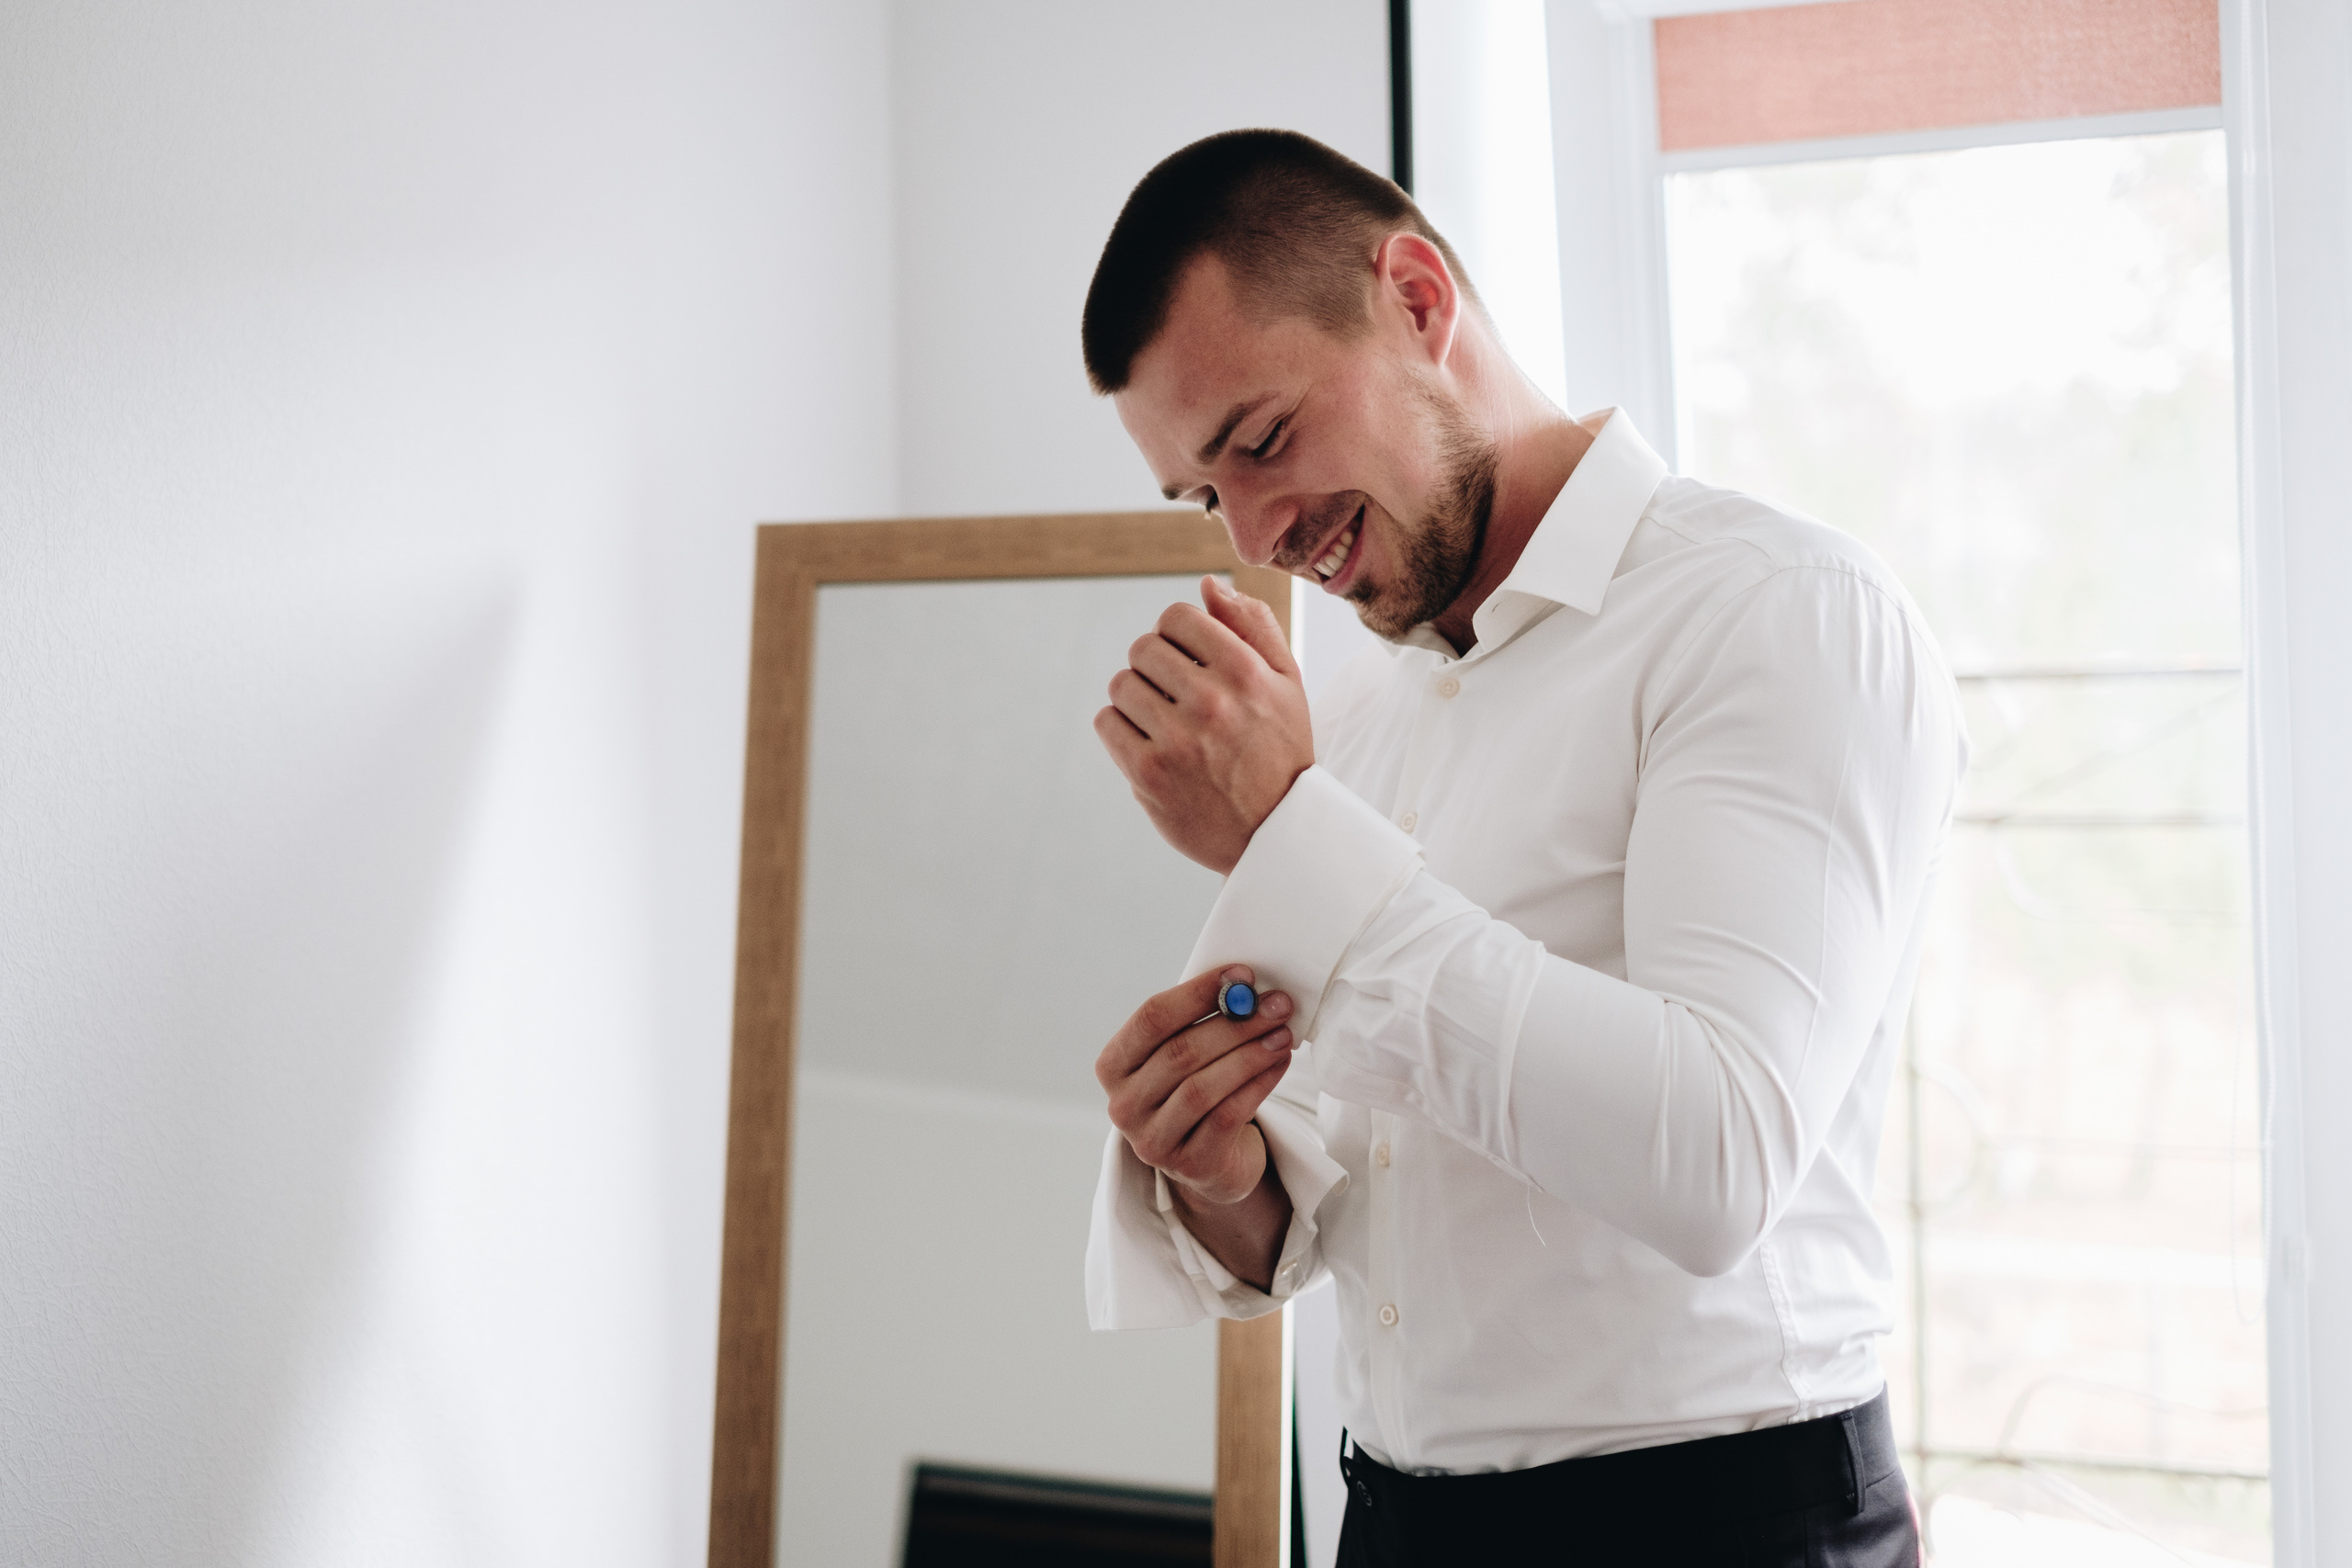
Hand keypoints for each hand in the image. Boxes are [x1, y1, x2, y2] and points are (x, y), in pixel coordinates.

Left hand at [1095, 576, 1313, 873]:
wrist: (1277, 834)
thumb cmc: (1281, 750)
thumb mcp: (1287, 684)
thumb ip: (1253, 627)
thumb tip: (1206, 585)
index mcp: (1246, 672)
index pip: (1176, 616)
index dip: (1176, 634)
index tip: (1188, 660)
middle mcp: (1211, 702)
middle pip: (1143, 648)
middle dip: (1154, 666)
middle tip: (1175, 696)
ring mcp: (1177, 740)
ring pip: (1121, 684)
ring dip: (1135, 698)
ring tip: (1163, 721)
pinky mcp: (1148, 774)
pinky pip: (1107, 723)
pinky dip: (1120, 729)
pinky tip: (1149, 744)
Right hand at [1097, 965, 1295, 1204]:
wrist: (1209, 1161)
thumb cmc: (1195, 1090)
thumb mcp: (1184, 1056)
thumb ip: (1200, 1021)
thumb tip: (1244, 986)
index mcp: (1113, 1066)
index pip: (1151, 1019)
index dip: (1198, 993)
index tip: (1242, 975)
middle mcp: (1124, 1106)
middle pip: (1181, 1052)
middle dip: (1235, 1023)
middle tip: (1277, 1004)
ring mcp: (1152, 1141)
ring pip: (1204, 1087)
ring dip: (1250, 1054)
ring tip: (1282, 1034)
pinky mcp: (1189, 1164)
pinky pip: (1227, 1116)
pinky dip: (1258, 1085)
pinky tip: (1279, 1064)